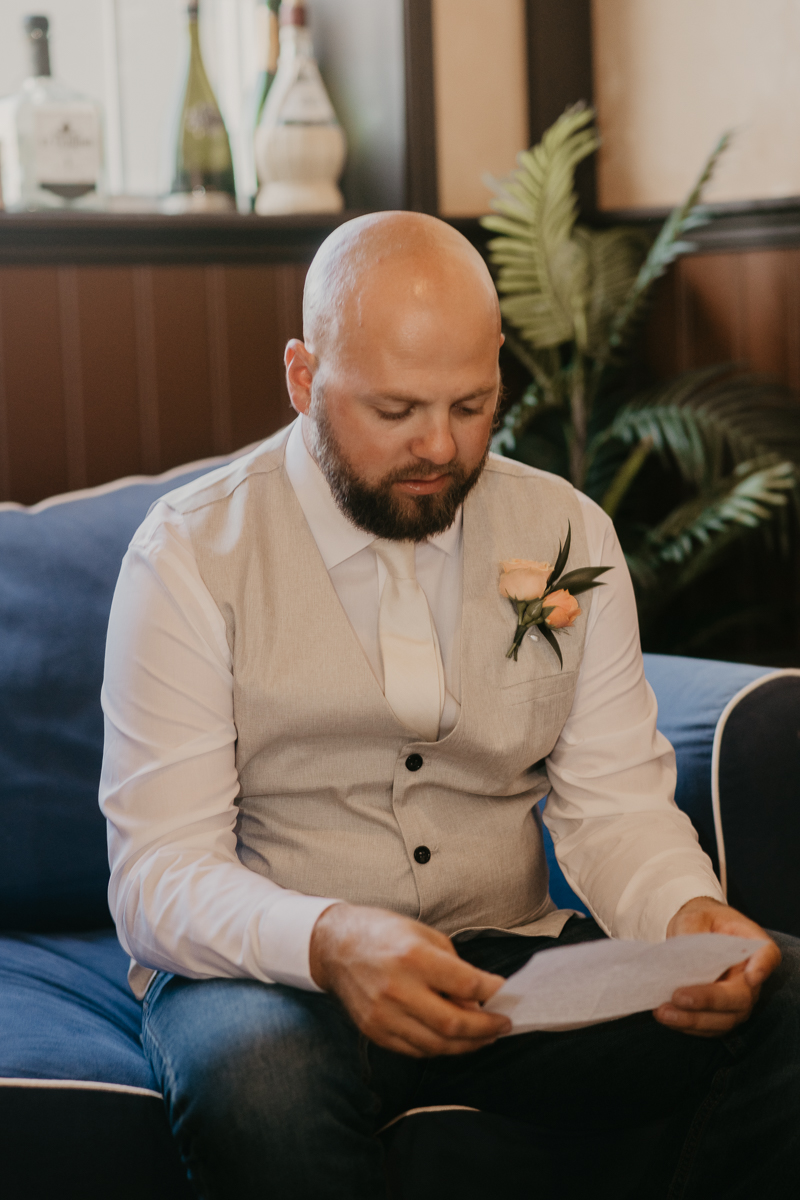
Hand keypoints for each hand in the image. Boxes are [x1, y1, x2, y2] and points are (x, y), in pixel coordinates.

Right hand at [309, 903, 510, 1057]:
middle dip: (486, 1029)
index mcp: (412, 957)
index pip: (464, 984)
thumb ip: (453, 966)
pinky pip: (416, 1050)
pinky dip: (440, 1048)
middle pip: (454, 1023)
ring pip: (437, 1045)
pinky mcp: (375, 1032)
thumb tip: (477, 999)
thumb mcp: (424, 934)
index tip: (504, 992)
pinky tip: (454, 1040)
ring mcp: (384, 1015)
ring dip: (468, 1044)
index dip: (491, 991)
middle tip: (503, 1025)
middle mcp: (397, 989)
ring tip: (485, 1037)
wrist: (334, 947)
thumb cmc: (384, 934)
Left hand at [653, 896, 780, 1036]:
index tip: (751, 977)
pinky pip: (710, 1027)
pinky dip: (687, 1026)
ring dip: (693, 1020)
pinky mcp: (722, 1014)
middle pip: (741, 997)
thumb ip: (691, 931)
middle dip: (709, 1001)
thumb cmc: (700, 921)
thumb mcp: (693, 915)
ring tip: (663, 1012)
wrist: (697, 932)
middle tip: (678, 997)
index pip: (767, 955)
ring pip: (725, 1019)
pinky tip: (666, 1017)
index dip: (763, 967)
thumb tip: (683, 962)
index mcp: (751, 943)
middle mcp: (751, 976)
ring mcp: (738, 999)